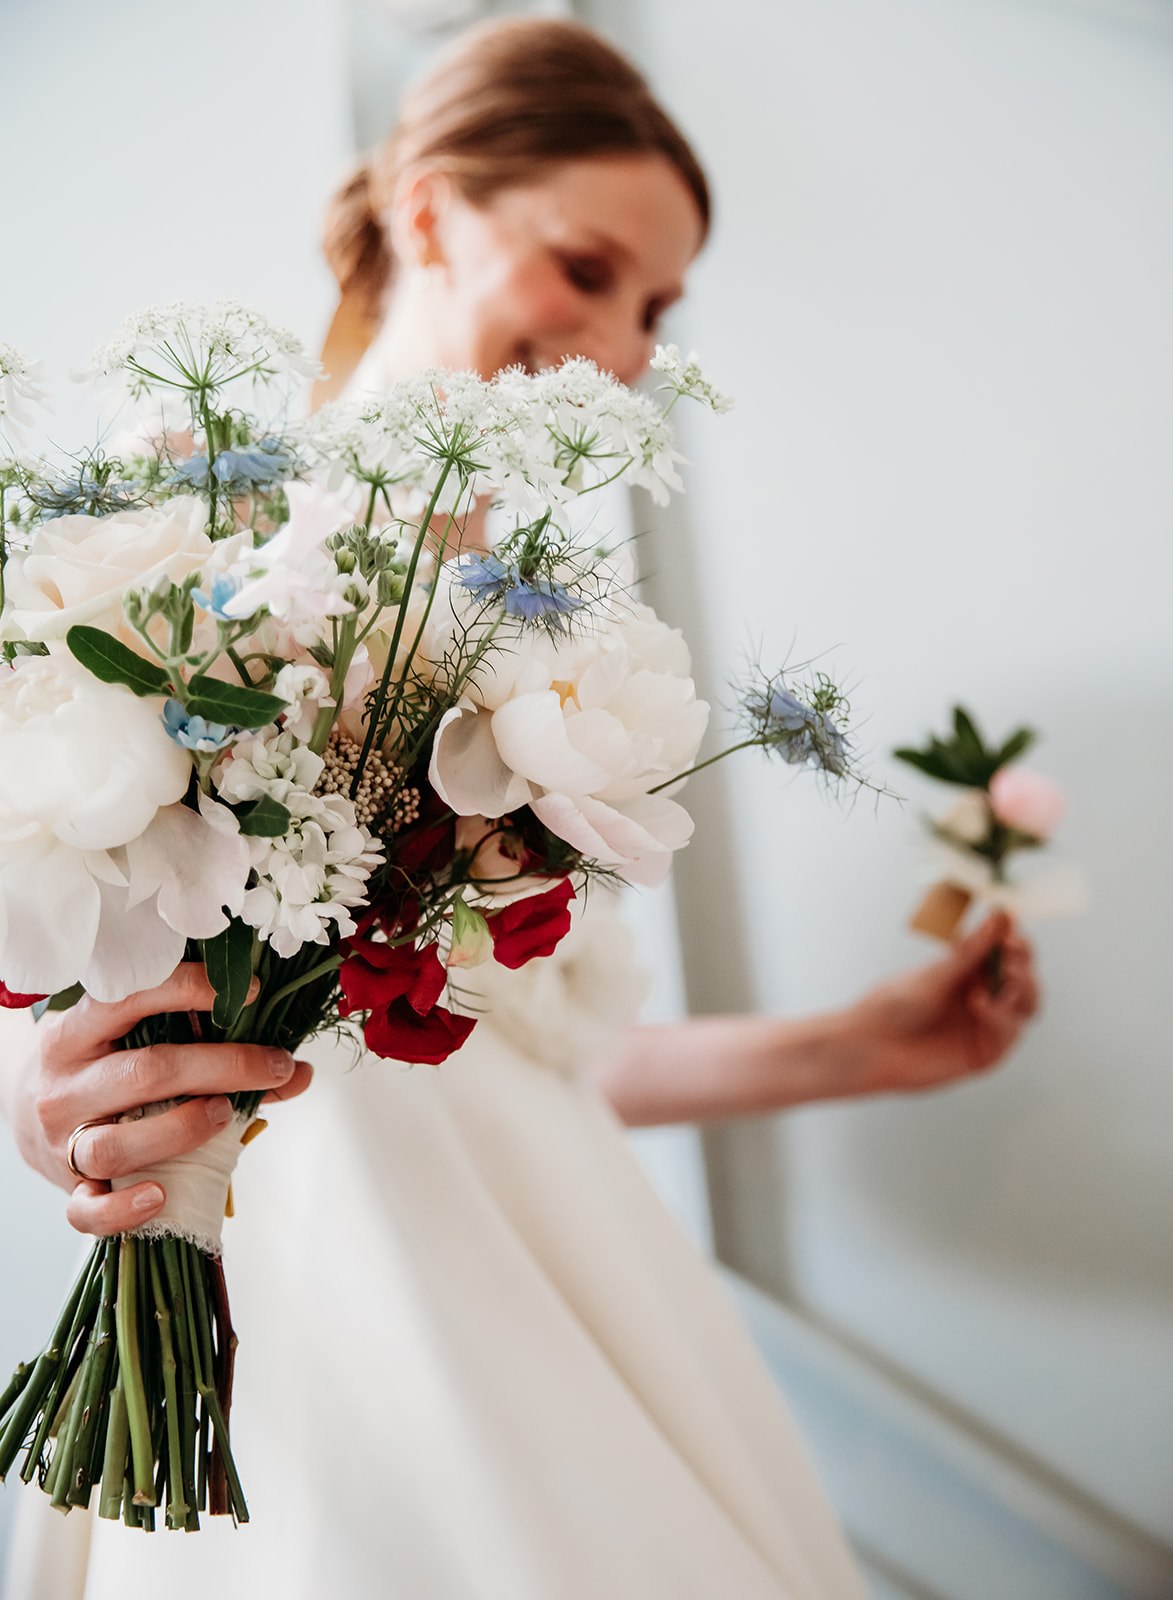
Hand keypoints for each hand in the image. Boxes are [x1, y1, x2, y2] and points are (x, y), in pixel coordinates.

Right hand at [12, 963, 311, 1236]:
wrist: (27, 1111)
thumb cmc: (104, 1067)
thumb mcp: (139, 1038)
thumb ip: (213, 1046)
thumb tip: (298, 1071)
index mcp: (78, 1031)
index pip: (130, 998)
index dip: (192, 989)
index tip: (253, 993)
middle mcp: (66, 1084)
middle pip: (146, 1073)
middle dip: (222, 1067)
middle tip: (273, 1065)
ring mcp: (63, 1140)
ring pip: (117, 1144)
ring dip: (182, 1131)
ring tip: (224, 1116)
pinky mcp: (67, 1189)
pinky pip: (87, 1211)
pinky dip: (125, 1209)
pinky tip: (161, 1195)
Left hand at [846, 912, 1039, 1094]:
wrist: (870, 1046)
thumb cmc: (893, 1004)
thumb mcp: (934, 974)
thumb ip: (971, 951)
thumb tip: (1000, 917)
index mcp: (970, 970)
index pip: (1009, 953)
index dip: (1018, 943)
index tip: (1013, 935)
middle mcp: (984, 995)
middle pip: (1026, 980)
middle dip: (1023, 967)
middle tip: (1010, 958)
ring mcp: (986, 1025)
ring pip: (1026, 1007)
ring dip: (1020, 990)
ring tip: (1001, 981)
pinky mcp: (985, 1052)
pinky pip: (1009, 1034)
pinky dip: (1000, 1017)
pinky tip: (978, 1004)